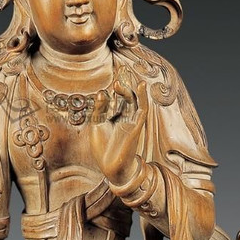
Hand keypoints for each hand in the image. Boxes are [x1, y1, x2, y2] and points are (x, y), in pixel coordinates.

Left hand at [88, 68, 147, 185]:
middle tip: (120, 72)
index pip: (115, 99)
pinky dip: (143, 97)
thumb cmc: (103, 149)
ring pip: (135, 101)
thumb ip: (99, 109)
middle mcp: (124, 118)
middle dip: (123, 85)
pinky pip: (142, 109)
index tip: (107, 81)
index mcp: (113, 118)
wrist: (110, 167)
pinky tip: (141, 86)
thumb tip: (101, 92)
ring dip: (131, 89)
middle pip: (126, 97)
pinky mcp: (137, 126)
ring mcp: (131, 122)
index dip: (113, 89)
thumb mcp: (96, 125)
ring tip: (126, 74)